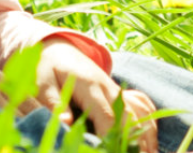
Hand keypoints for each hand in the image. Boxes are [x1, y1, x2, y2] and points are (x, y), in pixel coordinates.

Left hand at [35, 39, 158, 152]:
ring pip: (139, 115)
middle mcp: (109, 88)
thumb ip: (54, 102)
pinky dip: (149, 128)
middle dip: (132, 140)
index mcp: (89, 85)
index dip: (110, 136)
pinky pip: (142, 110)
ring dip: (145, 136)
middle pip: (129, 117)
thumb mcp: (42, 83)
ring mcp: (117, 92)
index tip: (108, 150)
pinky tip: (150, 146)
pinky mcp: (120, 97)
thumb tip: (65, 123)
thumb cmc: (48, 69)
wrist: (61, 50)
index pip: (106, 114)